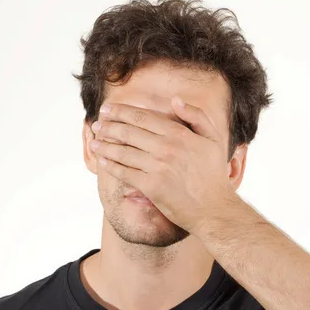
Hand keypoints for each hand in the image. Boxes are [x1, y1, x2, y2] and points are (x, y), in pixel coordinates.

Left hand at [89, 96, 235, 233]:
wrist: (214, 208)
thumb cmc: (214, 173)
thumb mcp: (214, 138)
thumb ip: (196, 115)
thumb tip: (174, 100)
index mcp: (180, 133)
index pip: (143, 117)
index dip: (121, 111)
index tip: (107, 109)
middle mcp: (167, 148)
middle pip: (129, 132)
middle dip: (108, 126)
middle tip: (96, 124)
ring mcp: (158, 167)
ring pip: (123, 151)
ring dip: (105, 145)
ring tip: (94, 142)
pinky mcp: (151, 186)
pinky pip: (125, 172)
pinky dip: (111, 165)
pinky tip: (102, 160)